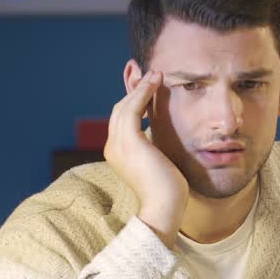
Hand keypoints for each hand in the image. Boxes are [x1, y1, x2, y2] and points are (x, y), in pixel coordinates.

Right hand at [104, 69, 187, 247]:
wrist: (164, 207)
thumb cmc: (167, 190)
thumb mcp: (159, 161)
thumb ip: (154, 146)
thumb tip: (161, 134)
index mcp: (118, 152)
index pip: (122, 119)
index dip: (132, 100)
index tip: (146, 85)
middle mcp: (112, 146)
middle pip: (120, 109)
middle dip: (133, 89)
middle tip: (146, 72)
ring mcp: (118, 144)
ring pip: (125, 106)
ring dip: (140, 87)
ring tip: (156, 73)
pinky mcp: (129, 141)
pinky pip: (133, 108)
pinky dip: (143, 92)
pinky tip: (156, 82)